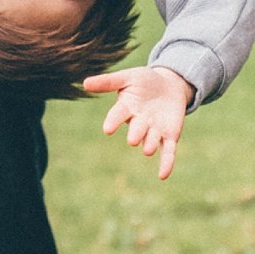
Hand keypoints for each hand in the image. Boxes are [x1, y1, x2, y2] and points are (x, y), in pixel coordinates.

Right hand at [82, 65, 195, 179]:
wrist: (169, 85)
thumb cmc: (145, 82)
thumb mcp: (128, 77)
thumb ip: (108, 82)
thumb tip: (84, 83)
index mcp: (127, 108)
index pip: (118, 115)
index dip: (114, 121)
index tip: (108, 129)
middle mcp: (139, 122)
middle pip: (136, 129)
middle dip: (136, 133)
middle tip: (132, 140)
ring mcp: (154, 130)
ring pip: (151, 140)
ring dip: (150, 144)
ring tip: (147, 150)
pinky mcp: (170, 135)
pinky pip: (167, 152)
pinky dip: (166, 163)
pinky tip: (162, 176)